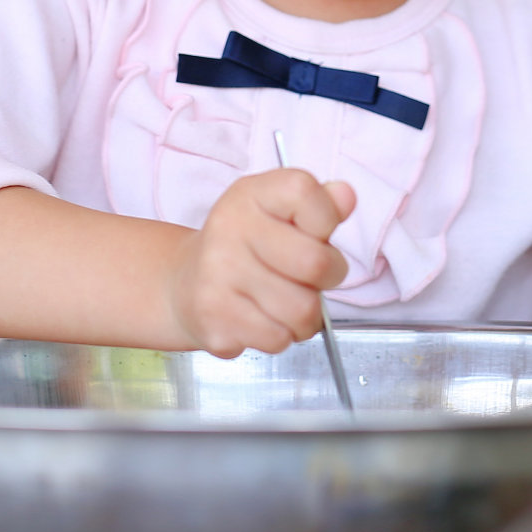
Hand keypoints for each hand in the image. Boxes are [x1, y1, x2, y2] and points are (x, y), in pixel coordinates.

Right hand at [166, 169, 356, 358]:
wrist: (184, 284)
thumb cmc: (245, 246)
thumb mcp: (279, 212)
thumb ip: (320, 205)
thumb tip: (346, 196)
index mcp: (250, 194)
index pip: (305, 192)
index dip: (325, 219)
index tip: (314, 232)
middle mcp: (229, 228)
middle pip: (316, 263)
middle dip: (326, 279)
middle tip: (308, 278)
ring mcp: (217, 274)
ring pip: (302, 311)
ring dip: (305, 316)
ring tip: (285, 303)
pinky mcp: (214, 319)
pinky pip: (278, 339)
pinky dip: (280, 336)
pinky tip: (260, 319)